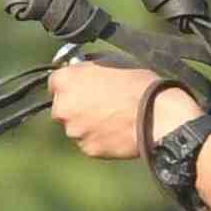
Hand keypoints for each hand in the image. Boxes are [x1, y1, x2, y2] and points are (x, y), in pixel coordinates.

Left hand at [48, 59, 204, 161]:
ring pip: (75, 127)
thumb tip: (81, 68)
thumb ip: (88, 68)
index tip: (81, 86)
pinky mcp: (87, 149)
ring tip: (112, 118)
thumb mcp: (111, 62)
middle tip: (99, 103)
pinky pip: (88, 142)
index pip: (54, 82)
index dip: (70, 83)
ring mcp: (74, 130)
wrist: (156, 115)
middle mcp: (63, 107)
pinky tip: (115, 131)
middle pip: (62, 107)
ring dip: (86, 123)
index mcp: (66, 80)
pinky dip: (98, 138)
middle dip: (75, 106)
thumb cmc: (137, 84)